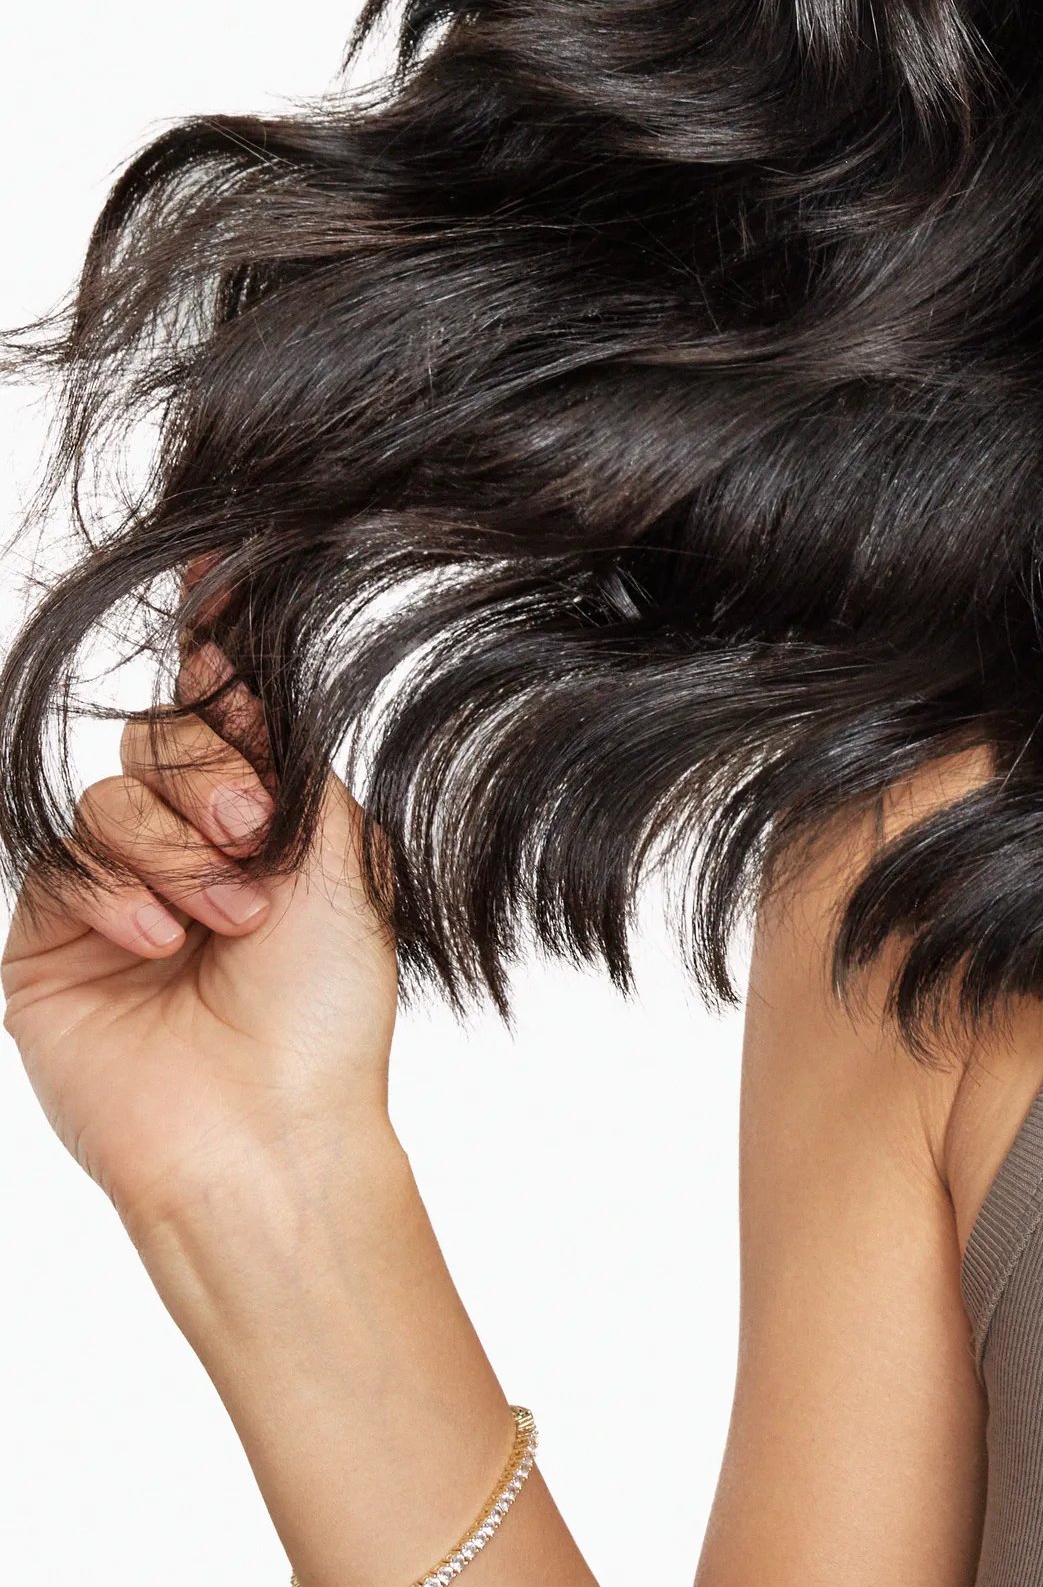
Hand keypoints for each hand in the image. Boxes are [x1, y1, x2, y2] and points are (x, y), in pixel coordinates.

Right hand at [2, 604, 400, 1242]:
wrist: (268, 1130)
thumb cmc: (324, 1008)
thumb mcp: (340, 857)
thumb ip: (289, 756)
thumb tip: (245, 660)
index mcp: (266, 811)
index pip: (227, 705)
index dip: (218, 636)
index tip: (221, 564)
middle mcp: (188, 837)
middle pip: (167, 731)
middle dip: (212, 771)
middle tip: (254, 835)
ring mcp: (115, 885)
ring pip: (114, 788)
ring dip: (176, 844)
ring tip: (226, 917)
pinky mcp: (50, 935)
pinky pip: (62, 858)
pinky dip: (119, 889)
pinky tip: (162, 942)